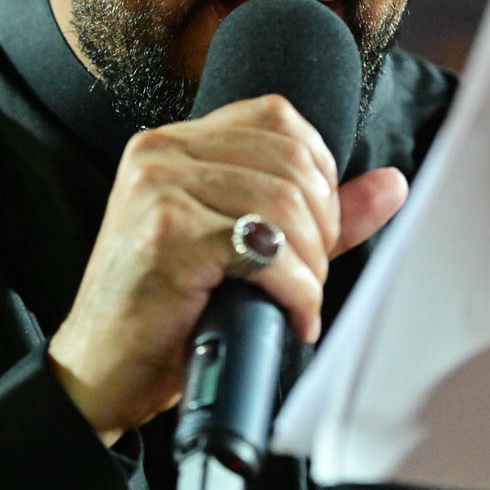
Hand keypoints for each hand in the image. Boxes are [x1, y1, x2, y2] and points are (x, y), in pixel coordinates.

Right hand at [48, 94, 407, 443]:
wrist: (97, 372)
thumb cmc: (162, 312)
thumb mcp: (239, 249)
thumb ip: (313, 212)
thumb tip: (392, 182)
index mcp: (172, 144)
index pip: (276, 116)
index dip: (319, 170)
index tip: (316, 228)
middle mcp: (160, 153)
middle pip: (291, 162)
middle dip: (322, 228)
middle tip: (309, 277)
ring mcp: (159, 189)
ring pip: (285, 206)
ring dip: (311, 267)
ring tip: (298, 302)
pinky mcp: (167, 235)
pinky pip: (268, 252)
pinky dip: (297, 292)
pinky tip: (289, 318)